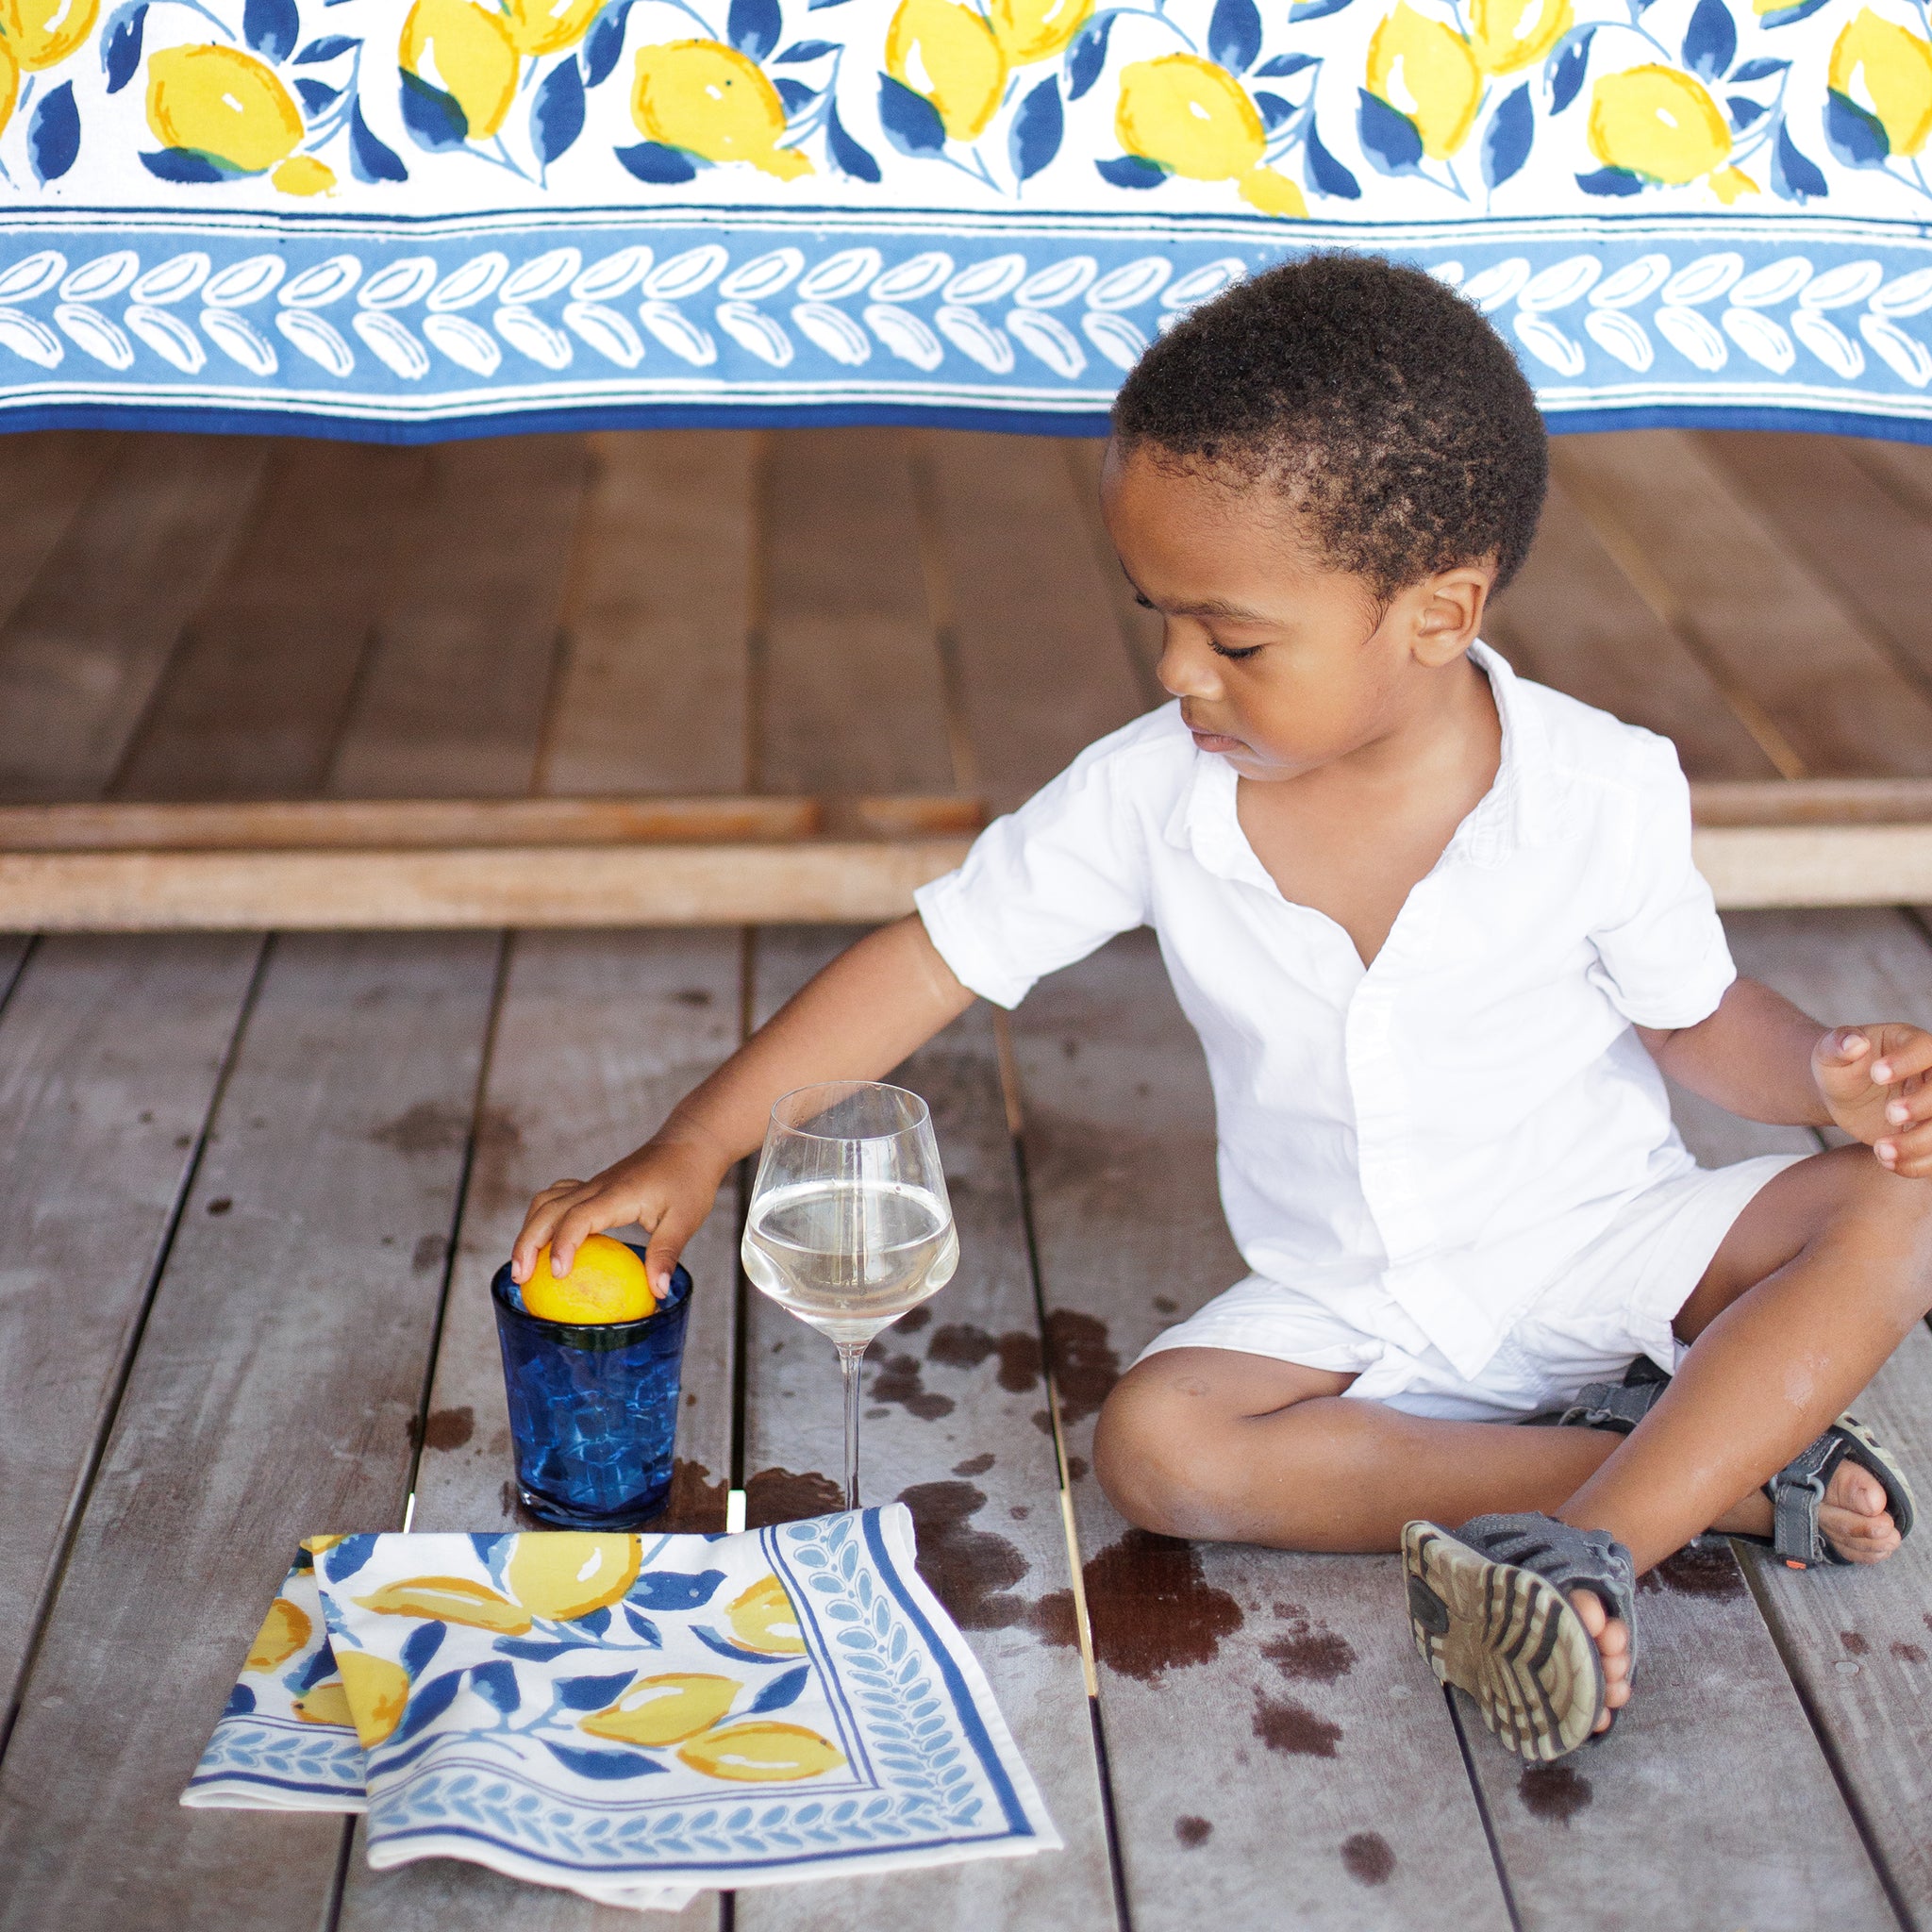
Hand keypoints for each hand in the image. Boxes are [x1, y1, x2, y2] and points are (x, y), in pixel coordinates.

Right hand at [511, 1129, 732, 1295]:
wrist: (689, 1143)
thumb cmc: (689, 1179)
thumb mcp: (685, 1219)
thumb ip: (667, 1254)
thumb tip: (658, 1292)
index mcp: (618, 1194)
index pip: (579, 1217)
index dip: (563, 1244)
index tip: (557, 1274)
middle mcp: (598, 1186)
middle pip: (548, 1209)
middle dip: (527, 1243)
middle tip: (519, 1278)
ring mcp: (593, 1184)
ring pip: (546, 1201)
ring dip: (529, 1229)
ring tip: (522, 1266)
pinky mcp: (594, 1186)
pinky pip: (558, 1197)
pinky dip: (543, 1218)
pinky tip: (545, 1243)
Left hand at [1812, 1024, 1931, 1177]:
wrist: (1843, 1094)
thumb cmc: (1839, 1065)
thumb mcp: (1829, 1052)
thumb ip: (1838, 1044)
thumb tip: (1854, 1043)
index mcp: (1911, 1044)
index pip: (1924, 1048)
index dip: (1907, 1062)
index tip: (1876, 1075)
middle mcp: (1931, 1074)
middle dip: (1923, 1105)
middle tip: (1890, 1114)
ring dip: (1918, 1143)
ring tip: (1881, 1150)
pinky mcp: (1927, 1133)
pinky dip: (1916, 1164)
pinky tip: (1887, 1161)